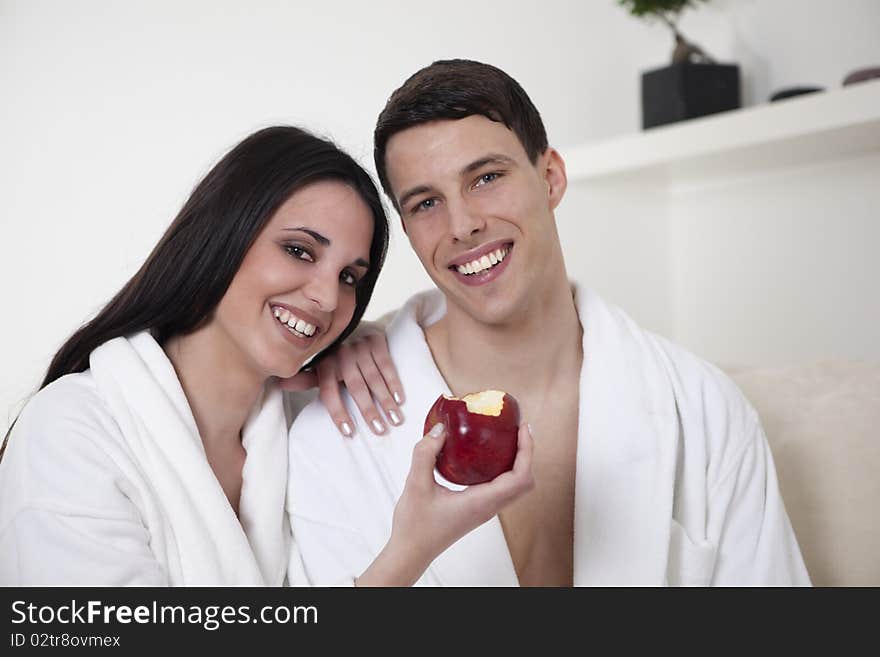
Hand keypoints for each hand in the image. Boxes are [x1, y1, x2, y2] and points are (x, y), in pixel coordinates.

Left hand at [279, 320, 404, 436]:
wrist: (352, 323)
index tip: (349, 432)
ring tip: (395, 420)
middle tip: (380, 430)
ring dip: (386, 400)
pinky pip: (387, 364)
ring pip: (373, 377)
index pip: (329, 390)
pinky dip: (394, 382)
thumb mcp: (318, 364)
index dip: (338, 412)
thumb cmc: (335, 353)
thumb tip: (279, 385)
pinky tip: (400, 399)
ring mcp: (360, 345)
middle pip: (355, 386)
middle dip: (368, 410)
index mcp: (325, 362)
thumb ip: (305, 378)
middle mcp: (342, 352)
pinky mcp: (377, 339)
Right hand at [356, 422, 534, 585]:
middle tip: (518, 431)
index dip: (527, 450)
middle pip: (524, 482)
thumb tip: (440, 430)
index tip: (522, 429)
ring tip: (507, 440)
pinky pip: (500, 488)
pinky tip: (485, 456)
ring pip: (514, 487)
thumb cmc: (414, 526)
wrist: (411, 551)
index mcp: (481, 502)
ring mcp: (484, 510)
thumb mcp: (415, 485)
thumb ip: (426, 454)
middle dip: (526, 454)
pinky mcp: (477, 509)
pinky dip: (503, 470)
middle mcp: (488, 507)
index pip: (519, 477)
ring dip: (517, 463)